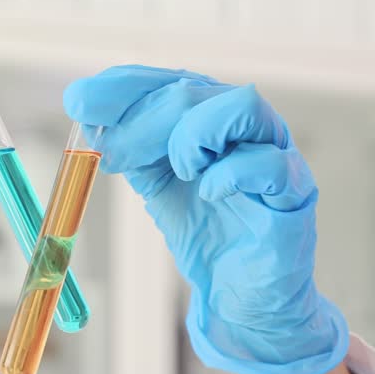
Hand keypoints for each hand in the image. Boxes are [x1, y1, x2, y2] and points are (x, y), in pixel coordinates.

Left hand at [64, 66, 348, 373]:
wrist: (240, 295)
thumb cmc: (208, 234)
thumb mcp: (157, 184)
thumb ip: (130, 149)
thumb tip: (87, 120)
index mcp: (211, 116)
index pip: (169, 78)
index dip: (123, 86)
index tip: (79, 101)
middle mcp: (246, 125)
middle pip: (195, 90)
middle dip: (143, 119)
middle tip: (111, 153)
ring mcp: (276, 152)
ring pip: (243, 107)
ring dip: (194, 134)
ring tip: (180, 172)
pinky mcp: (295, 192)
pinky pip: (270, 164)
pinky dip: (230, 174)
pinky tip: (209, 193)